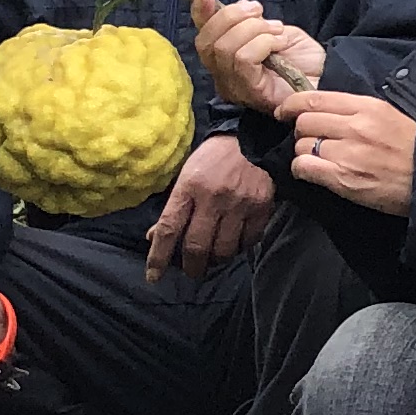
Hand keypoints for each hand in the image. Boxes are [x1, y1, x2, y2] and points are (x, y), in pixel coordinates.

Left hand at [144, 134, 274, 283]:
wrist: (254, 138)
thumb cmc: (213, 158)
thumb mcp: (187, 176)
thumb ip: (173, 208)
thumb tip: (153, 237)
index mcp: (189, 187)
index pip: (169, 228)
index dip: (158, 256)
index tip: (153, 276)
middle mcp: (213, 197)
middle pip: (197, 246)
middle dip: (191, 266)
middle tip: (191, 271)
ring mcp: (240, 203)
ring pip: (224, 249)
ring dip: (217, 260)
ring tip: (215, 257)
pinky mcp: (262, 206)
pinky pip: (249, 241)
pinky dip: (241, 247)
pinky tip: (236, 242)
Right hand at [190, 0, 323, 115]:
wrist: (327, 76)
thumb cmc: (301, 56)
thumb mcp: (271, 30)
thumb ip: (247, 21)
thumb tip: (233, 6)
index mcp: (224, 61)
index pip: (202, 37)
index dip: (200, 13)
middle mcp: (223, 77)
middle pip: (208, 42)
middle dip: (233, 17)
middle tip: (261, 12)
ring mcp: (235, 87)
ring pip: (226, 48)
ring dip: (255, 30)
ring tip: (278, 31)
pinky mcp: (251, 92)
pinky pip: (244, 58)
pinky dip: (264, 42)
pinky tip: (281, 43)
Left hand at [282, 89, 415, 215]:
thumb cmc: (412, 148)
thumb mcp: (388, 116)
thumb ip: (356, 110)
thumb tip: (323, 110)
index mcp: (367, 107)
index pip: (315, 98)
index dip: (292, 104)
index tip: (284, 111)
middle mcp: (354, 126)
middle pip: (304, 122)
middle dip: (301, 130)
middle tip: (309, 139)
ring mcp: (347, 153)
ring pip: (301, 145)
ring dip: (304, 151)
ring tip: (319, 158)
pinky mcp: (341, 178)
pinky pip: (303, 167)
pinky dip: (302, 169)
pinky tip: (314, 172)